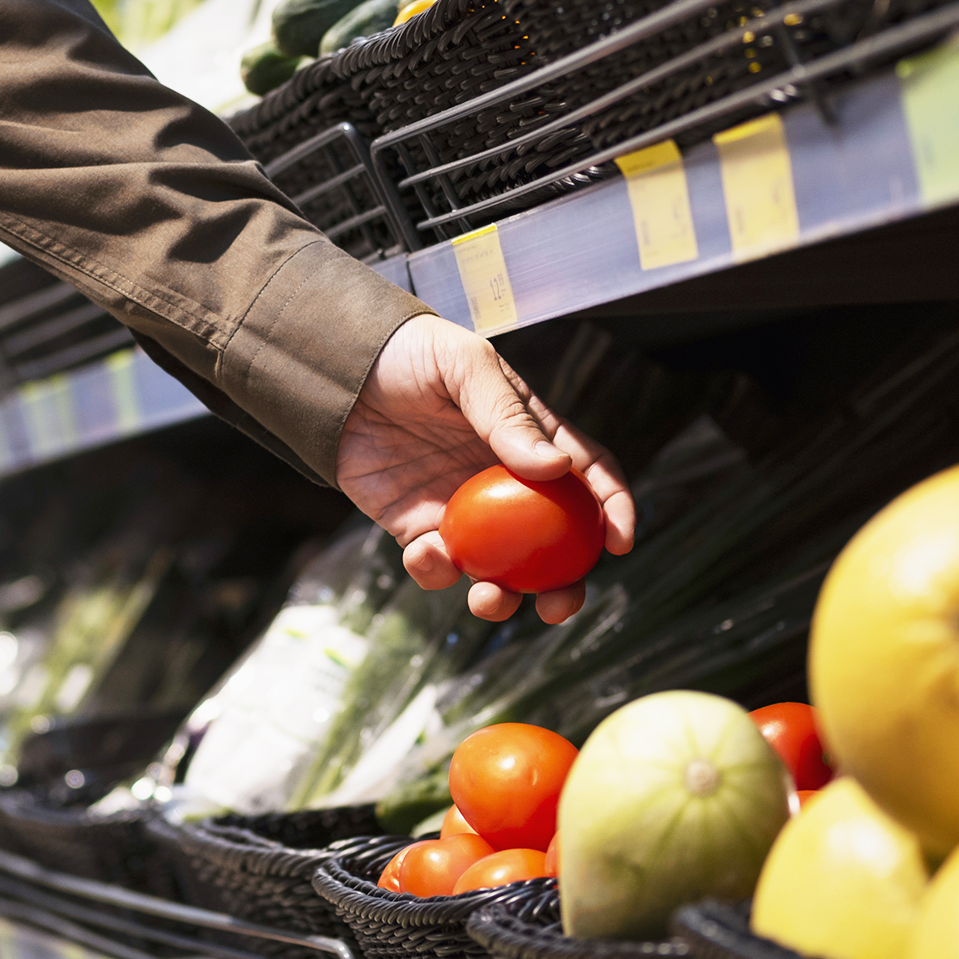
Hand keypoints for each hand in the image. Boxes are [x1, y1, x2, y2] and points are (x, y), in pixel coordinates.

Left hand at [336, 314, 635, 623]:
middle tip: (558, 604)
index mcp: (532, 438)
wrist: (338, 371)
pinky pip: (435, 565)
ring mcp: (464, 510)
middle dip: (564, 583)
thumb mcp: (466, 367)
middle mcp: (506, 483)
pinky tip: (426, 555)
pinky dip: (436, 573)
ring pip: (498, 569)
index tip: (620, 540)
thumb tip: (557, 469)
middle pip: (554, 543)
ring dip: (502, 597)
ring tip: (491, 598)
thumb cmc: (411, 354)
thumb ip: (506, 416)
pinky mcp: (416, 527)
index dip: (614, 508)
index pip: (589, 476)